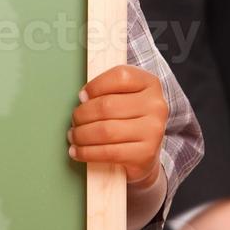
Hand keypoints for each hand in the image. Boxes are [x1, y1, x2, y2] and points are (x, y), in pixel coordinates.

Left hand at [67, 64, 168, 186]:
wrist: (146, 151)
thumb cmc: (129, 118)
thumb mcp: (125, 96)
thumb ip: (108, 89)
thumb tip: (83, 98)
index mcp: (150, 84)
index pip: (120, 76)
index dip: (95, 85)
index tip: (82, 96)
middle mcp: (156, 105)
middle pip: (107, 105)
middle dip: (82, 114)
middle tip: (74, 120)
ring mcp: (153, 130)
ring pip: (105, 130)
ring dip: (81, 134)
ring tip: (73, 136)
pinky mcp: (146, 153)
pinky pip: (108, 152)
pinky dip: (87, 152)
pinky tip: (77, 151)